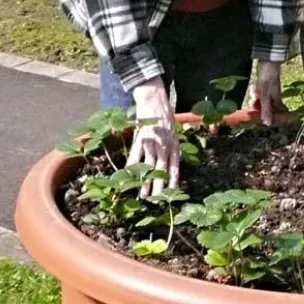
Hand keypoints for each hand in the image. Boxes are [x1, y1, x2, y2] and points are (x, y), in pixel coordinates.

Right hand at [129, 77, 177, 196]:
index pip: (175, 168)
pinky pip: (135, 155)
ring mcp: (152, 143)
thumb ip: (173, 149)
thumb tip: (173, 164)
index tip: (172, 195)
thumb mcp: (173, 135)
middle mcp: (165, 146)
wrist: (154, 102)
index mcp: (174, 146)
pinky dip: (132, 166)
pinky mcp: (140, 139)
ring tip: (142, 195)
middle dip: (159, 186)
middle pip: (162, 170)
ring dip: (145, 181)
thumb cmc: (164, 120)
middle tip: (156, 201)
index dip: (173, 182)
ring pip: (149, 166)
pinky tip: (128, 176)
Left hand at [251, 61, 284, 125]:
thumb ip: (266, 109)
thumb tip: (267, 124)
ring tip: (254, 91)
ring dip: (255, 99)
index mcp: (276, 101)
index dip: (267, 117)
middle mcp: (274, 98)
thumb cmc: (268, 78)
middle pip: (265, 108)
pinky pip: (258, 94)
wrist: (268, 62)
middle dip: (257, 106)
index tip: (258, 117)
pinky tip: (254, 88)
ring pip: (260, 101)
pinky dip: (255, 92)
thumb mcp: (265, 95)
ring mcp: (269, 93)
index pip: (274, 115)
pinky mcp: (264, 87)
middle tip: (254, 99)